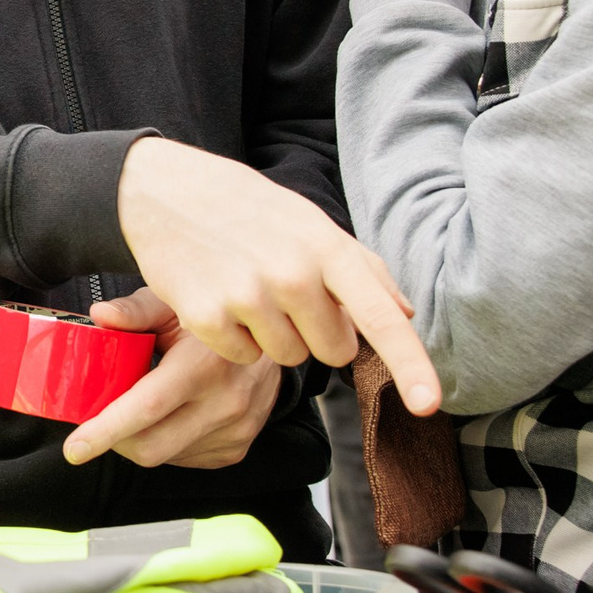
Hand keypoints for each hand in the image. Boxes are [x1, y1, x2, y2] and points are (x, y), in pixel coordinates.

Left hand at [62, 289, 282, 467]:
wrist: (273, 341)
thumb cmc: (212, 319)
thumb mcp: (174, 303)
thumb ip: (134, 311)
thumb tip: (99, 314)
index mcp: (203, 365)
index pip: (146, 408)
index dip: (106, 430)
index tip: (75, 447)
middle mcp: (224, 403)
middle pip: (150, 446)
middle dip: (113, 439)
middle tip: (98, 417)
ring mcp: (235, 430)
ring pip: (165, 455)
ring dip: (140, 438)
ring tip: (142, 404)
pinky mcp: (236, 447)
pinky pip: (184, 458)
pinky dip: (164, 441)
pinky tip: (168, 415)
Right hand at [117, 136, 438, 413]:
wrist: (163, 189)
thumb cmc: (246, 207)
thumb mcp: (310, 222)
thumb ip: (363, 267)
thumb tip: (406, 313)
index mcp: (326, 248)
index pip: (380, 316)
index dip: (411, 364)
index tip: (428, 403)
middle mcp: (292, 274)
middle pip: (333, 351)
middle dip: (316, 334)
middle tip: (283, 294)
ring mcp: (247, 296)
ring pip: (287, 357)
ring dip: (272, 336)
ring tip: (247, 291)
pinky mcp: (206, 316)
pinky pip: (243, 357)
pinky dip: (233, 339)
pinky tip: (218, 298)